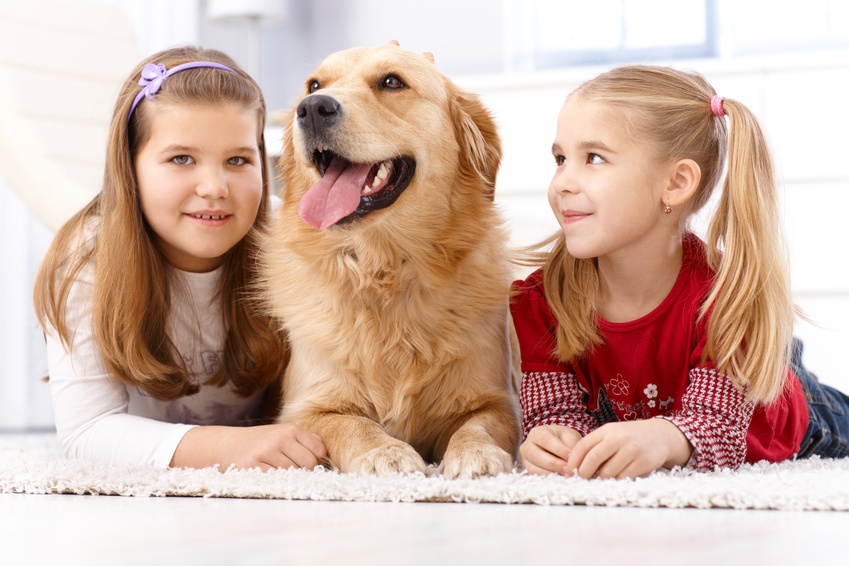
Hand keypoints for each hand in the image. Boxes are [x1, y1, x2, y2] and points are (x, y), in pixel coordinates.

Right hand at [170, 423, 326, 470]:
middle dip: (305, 472)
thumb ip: (305, 442)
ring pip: (294, 474)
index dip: (318, 461)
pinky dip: (276, 482)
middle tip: (292, 472)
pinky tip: (268, 477)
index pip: (319, 450)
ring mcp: (266, 452)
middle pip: (309, 464)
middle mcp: (280, 438)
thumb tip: (327, 458)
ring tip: (277, 473)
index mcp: (290, 429)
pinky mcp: (254, 466)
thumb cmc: (260, 443)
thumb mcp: (282, 434)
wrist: (225, 445)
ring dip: (289, 478)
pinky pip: (276, 480)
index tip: (309, 466)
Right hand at [520, 425, 581, 474]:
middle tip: (569, 470)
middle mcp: (527, 446)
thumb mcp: (570, 437)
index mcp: (537, 433)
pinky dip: (549, 481)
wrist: (558, 446)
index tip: (571, 457)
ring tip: (566, 476)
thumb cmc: (564, 440)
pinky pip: (536, 478)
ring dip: (551, 474)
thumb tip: (573, 462)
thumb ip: (572, 447)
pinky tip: (560, 480)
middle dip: (554, 464)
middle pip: (536, 456)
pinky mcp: (528, 472)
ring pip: (534, 469)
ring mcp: (525, 460)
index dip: (559, 450)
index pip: (546, 440)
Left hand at [565, 419, 691, 478]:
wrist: (661, 435)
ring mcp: (632, 450)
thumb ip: (596, 446)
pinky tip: (612, 482)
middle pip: (593, 458)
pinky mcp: (643, 462)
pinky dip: (615, 482)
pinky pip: (623, 478)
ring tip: (596, 482)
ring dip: (599, 480)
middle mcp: (618, 438)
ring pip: (608, 472)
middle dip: (583, 473)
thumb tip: (575, 466)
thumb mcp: (612, 434)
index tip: (568, 472)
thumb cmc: (630, 437)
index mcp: (607, 430)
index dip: (573, 461)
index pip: (583, 446)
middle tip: (580, 481)